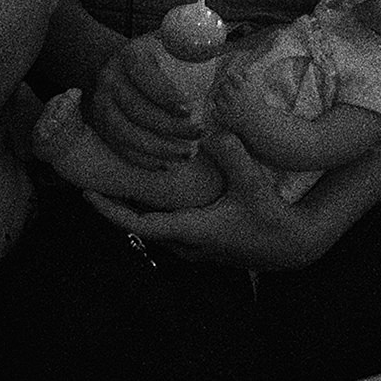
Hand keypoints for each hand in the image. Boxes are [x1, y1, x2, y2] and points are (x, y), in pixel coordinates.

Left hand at [82, 132, 331, 270]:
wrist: (293, 246)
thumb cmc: (272, 217)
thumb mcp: (254, 184)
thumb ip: (233, 156)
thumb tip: (211, 132)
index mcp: (191, 229)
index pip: (139, 224)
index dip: (110, 210)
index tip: (87, 195)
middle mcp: (187, 244)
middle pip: (139, 227)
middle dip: (115, 207)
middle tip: (93, 182)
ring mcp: (195, 249)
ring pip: (154, 229)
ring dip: (134, 210)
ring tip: (118, 185)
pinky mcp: (204, 245)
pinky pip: (168, 229)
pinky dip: (154, 213)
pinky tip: (155, 194)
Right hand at [85, 33, 206, 169]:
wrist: (114, 65)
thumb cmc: (153, 56)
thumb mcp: (169, 41)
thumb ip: (190, 44)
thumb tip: (213, 46)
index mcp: (130, 56)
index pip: (145, 75)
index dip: (165, 94)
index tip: (189, 110)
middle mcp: (110, 81)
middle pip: (137, 109)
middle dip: (170, 127)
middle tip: (198, 133)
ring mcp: (102, 106)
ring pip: (126, 134)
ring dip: (159, 148)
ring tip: (187, 153)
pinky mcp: (100, 126)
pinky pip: (120, 148)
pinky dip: (143, 159)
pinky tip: (166, 164)